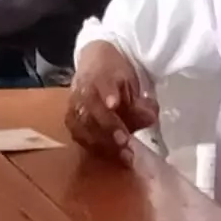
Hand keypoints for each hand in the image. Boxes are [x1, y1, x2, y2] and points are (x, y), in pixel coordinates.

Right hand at [66, 42, 159, 156]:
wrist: (92, 65)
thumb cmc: (115, 76)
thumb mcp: (132, 83)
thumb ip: (140, 103)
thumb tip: (150, 117)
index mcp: (98, 73)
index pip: (101, 81)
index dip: (107, 92)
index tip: (114, 103)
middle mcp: (81, 89)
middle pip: (90, 108)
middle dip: (108, 126)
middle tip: (125, 141)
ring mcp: (73, 105)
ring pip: (82, 126)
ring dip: (103, 142)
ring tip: (123, 154)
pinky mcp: (71, 120)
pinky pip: (79, 136)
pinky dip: (95, 147)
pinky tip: (112, 156)